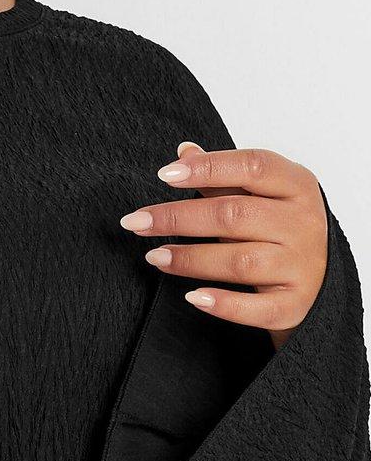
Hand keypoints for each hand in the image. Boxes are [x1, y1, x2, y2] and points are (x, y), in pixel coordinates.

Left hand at [118, 141, 328, 349]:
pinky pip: (257, 309)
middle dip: (179, 218)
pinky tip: (193, 297)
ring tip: (154, 256)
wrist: (322, 276)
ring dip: (190, 259)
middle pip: (235, 215)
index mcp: (298, 186)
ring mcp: (302, 266)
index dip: (207, 167)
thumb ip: (223, 175)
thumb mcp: (261, 193)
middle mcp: (304, 224)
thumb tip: (184, 152)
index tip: (164, 175)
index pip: (253, 167)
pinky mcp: (294, 304)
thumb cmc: (282, 227)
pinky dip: (224, 304)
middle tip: (137, 222)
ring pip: (240, 261)